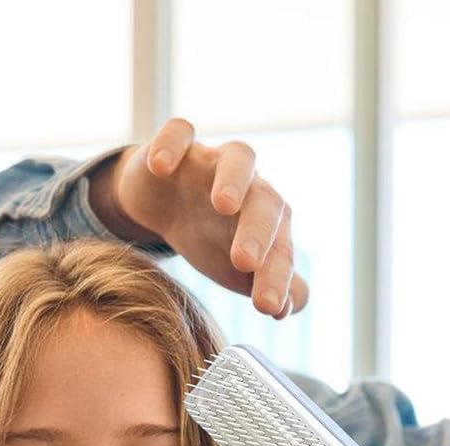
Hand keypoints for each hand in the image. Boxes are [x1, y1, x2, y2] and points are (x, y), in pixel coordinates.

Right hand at [88, 117, 308, 319]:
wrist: (166, 202)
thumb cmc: (211, 239)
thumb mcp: (238, 273)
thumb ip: (270, 287)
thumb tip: (288, 306)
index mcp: (270, 224)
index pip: (281, 251)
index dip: (276, 278)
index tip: (267, 308)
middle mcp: (251, 188)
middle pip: (267, 202)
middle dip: (258, 231)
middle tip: (245, 262)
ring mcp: (215, 163)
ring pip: (238, 158)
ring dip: (234, 179)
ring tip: (223, 205)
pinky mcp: (179, 147)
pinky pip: (180, 133)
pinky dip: (172, 144)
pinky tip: (161, 166)